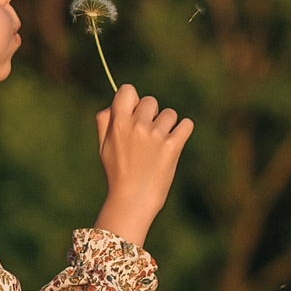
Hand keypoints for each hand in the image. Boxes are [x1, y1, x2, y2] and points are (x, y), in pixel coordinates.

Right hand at [94, 84, 191, 248]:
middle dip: (151, 115)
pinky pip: (186, 124)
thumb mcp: (103, 147)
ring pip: (169, 114)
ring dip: (167, 125)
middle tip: (147, 136)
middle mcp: (137, 125)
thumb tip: (115, 102)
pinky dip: (183, 131)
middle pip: (150, 101)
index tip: (134, 113)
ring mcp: (156, 135)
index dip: (132, 99)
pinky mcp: (173, 146)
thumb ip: (105, 121)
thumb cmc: (117, 173)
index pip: (128, 90)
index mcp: (118, 123)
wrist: (133, 201)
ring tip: (159, 145)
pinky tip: (175, 142)